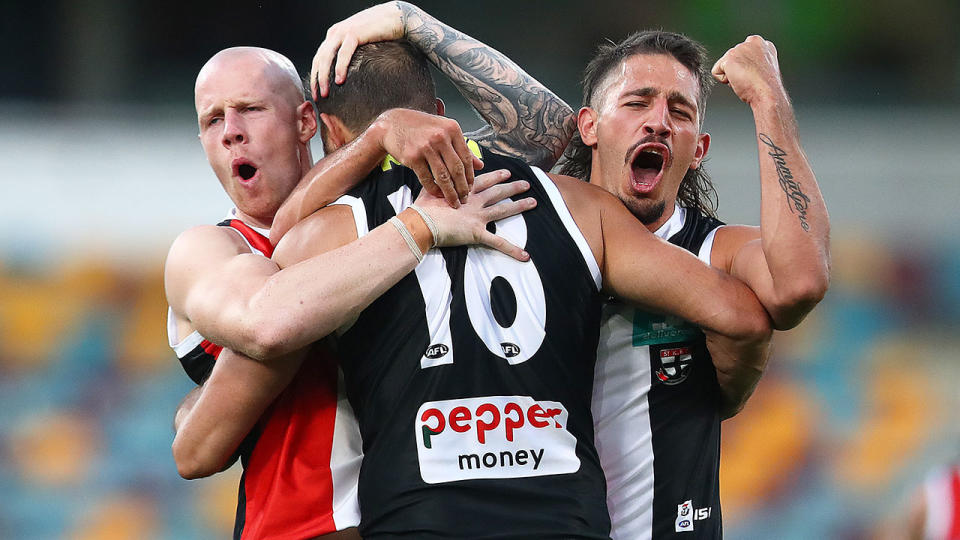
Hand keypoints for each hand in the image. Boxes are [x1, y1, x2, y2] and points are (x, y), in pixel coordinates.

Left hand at [311, 2, 405, 98]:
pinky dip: (340, 67)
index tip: (316, 92)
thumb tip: (346, 71)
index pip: (319, 58)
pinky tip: (340, 80)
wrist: (395, 17)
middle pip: (319, 59)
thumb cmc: (381, 31)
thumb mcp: (359, 42)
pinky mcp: (354, 33)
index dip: (316, 76)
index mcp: (334, 35)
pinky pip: (343, 53)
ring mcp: (343, 32)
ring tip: (325, 92)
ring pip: (327, 57)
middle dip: (316, 80)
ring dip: (324, 77)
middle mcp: (335, 32)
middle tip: (316, 96)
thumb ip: (349, 52)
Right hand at [375, 108, 482, 207]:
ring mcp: (426, 147)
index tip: (471, 188)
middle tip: (464, 199)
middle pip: (457, 169)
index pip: (466, 157)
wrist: (393, 124)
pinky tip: (437, 194)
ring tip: (453, 202)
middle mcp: (440, 137)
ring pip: (443, 176)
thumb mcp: (444, 130)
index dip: (470, 175)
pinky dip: (433, 189)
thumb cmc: (421, 127)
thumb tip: (481, 165)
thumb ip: (462, 147)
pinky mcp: (412, 157)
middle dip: (462, 188)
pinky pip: (426, 179)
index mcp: (452, 129)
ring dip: (450, 192)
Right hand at [415, 169, 535, 260]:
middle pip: (498, 192)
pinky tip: (525, 255)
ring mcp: (478, 216)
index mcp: (464, 190)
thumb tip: (436, 178)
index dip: (496, 176)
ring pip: (503, 210)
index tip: (506, 173)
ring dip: (519, 205)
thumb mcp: (431, 189)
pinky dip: (512, 250)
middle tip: (526, 184)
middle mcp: (474, 201)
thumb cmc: (422, 208)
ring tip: (533, 202)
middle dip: (513, 187)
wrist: (421, 222)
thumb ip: (439, 184)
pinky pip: (498, 243)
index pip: (484, 180)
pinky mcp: (477, 233)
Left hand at [711, 35, 787, 106]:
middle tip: (750, 78)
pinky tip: (738, 80)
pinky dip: (723, 80)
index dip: (746, 68)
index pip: (741, 54)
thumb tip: (743, 64)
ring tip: (745, 79)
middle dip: (737, 70)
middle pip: (731, 59)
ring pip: (724, 65)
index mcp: (760, 43)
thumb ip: (753, 59)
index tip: (755, 74)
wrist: (767, 92)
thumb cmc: (765, 86)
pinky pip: (716, 72)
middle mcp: (750, 42)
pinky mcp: (729, 57)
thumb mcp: (762, 67)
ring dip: (731, 76)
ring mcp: (739, 48)